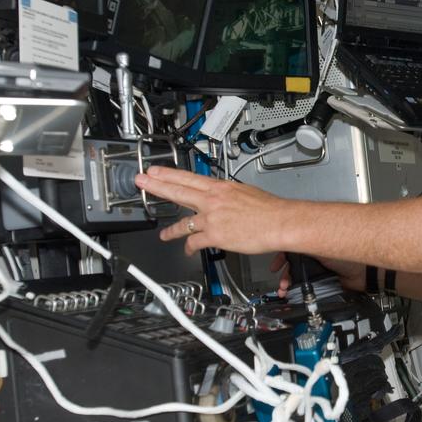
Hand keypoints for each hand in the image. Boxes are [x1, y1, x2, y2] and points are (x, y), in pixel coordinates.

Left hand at [136, 166, 288, 255]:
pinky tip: (187, 250)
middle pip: (178, 191)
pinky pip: (195, 242)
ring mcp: (212, 217)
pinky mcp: (215, 235)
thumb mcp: (245, 192)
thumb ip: (229, 195)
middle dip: (156, 186)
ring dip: (171, 229)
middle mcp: (213, 200)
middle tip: (142, 182)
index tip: (155, 171)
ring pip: (184, 222)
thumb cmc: (269, 209)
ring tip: (162, 233)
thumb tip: (222, 198)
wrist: (279, 222)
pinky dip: (190, 248)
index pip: (188, 178)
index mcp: (220, 187)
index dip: (168, 174)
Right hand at [270, 252, 364, 297]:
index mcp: (313, 244)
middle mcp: (315, 257)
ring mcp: (319, 270)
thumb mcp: (322, 248)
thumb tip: (289, 239)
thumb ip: (306, 245)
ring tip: (285, 290)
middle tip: (281, 281)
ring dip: (289, 283)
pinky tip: (294, 294)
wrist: (365, 274)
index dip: (281, 256)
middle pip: (293, 265)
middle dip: (284, 273)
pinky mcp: (323, 282)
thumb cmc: (350, 256)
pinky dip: (299, 291)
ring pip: (299, 277)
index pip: (292, 248)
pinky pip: (307, 287)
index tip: (274, 265)